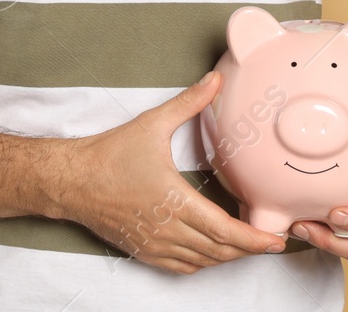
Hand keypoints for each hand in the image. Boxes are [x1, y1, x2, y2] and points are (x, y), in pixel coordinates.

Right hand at [57, 70, 286, 273]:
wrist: (71, 181)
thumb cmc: (108, 156)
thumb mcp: (153, 124)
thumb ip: (189, 102)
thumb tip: (214, 81)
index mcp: (175, 201)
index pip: (226, 232)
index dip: (255, 240)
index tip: (276, 240)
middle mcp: (168, 229)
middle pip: (220, 251)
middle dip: (249, 249)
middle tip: (270, 241)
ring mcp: (156, 245)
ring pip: (203, 261)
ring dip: (227, 256)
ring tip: (246, 244)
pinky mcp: (144, 251)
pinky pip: (182, 267)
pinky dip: (202, 262)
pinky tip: (210, 251)